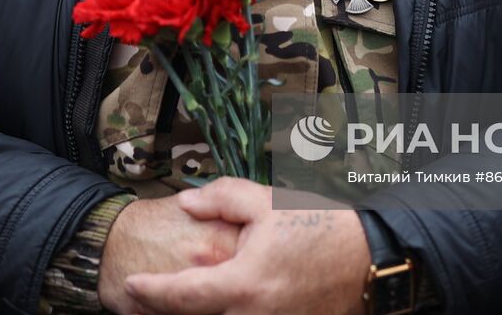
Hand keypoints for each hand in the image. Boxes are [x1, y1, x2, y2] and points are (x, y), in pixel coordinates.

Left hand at [125, 177, 370, 314]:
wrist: (371, 258)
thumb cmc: (321, 227)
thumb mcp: (268, 202)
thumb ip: (222, 197)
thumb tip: (184, 204)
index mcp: (242, 285)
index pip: (181, 297)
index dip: (150, 292)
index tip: (130, 286)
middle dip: (163, 314)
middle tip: (140, 304)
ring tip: (171, 307)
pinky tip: (215, 307)